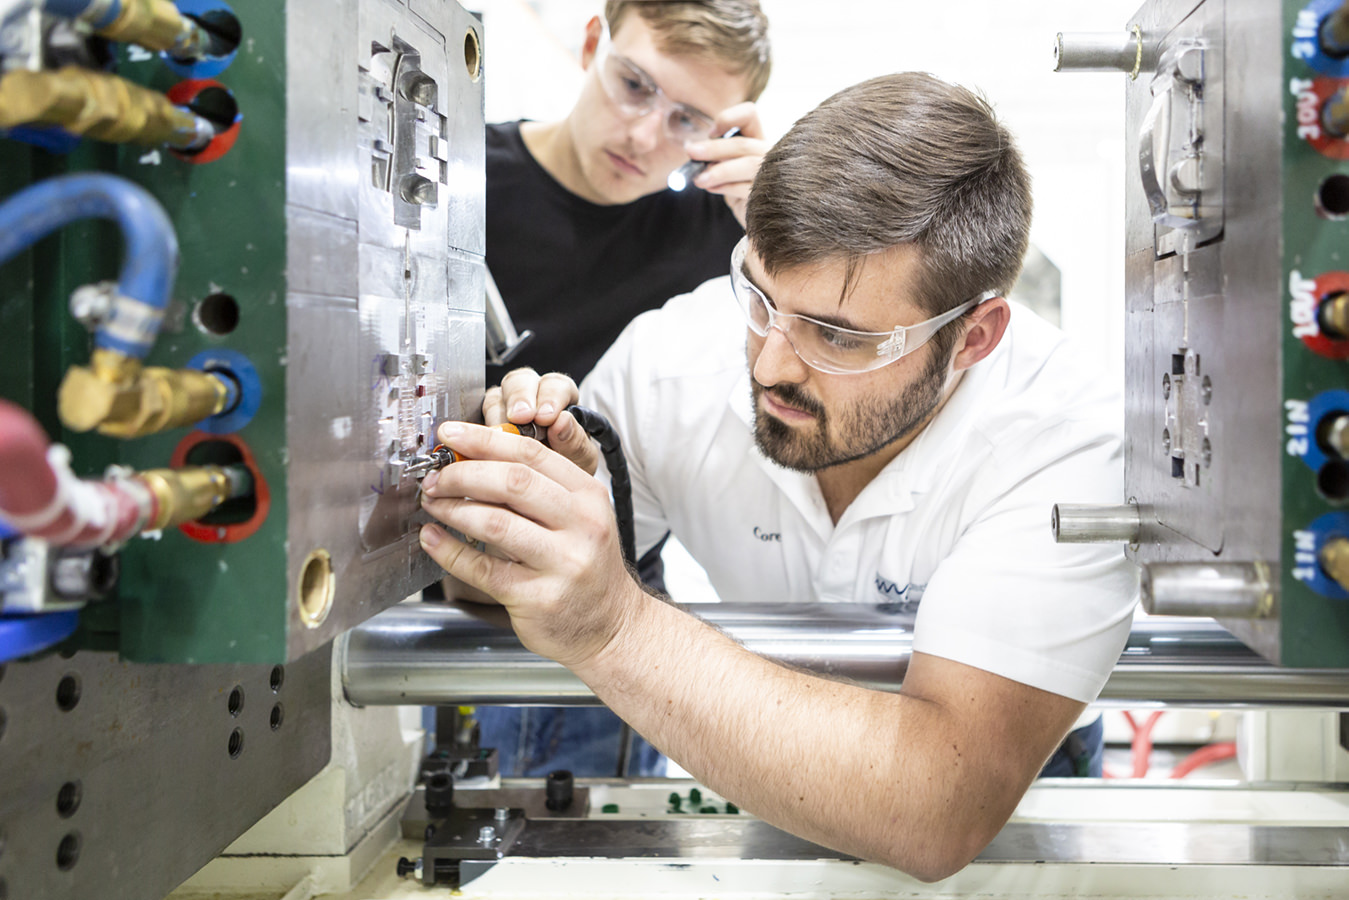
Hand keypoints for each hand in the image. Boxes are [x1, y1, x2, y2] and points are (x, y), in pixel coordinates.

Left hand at [419, 421, 641, 667]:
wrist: (613, 626)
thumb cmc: (588, 567)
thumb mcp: (581, 518)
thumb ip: (540, 489)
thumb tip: (475, 460)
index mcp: (589, 496)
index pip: (531, 454)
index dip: (484, 440)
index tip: (451, 436)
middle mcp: (582, 526)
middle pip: (512, 482)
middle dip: (463, 474)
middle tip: (436, 478)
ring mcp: (562, 563)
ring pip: (495, 522)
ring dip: (453, 509)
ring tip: (433, 504)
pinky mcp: (538, 597)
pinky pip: (483, 568)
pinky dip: (450, 551)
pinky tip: (434, 539)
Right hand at [484, 367, 597, 474]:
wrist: (551, 492)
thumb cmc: (570, 468)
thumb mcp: (580, 459)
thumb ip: (575, 440)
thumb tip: (563, 421)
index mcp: (559, 397)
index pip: (554, 384)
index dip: (550, 396)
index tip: (547, 416)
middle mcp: (529, 397)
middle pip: (519, 381)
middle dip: (519, 397)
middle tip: (520, 417)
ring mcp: (503, 409)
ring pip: (494, 399)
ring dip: (496, 416)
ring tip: (501, 436)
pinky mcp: (483, 426)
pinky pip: (475, 420)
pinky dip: (478, 432)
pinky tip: (483, 444)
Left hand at [685, 102, 768, 227]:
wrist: (759, 220)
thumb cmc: (740, 190)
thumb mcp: (727, 168)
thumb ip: (716, 157)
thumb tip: (692, 149)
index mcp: (756, 139)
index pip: (749, 115)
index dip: (729, 117)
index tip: (712, 132)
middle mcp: (769, 153)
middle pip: (743, 144)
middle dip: (714, 148)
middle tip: (691, 152)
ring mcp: (773, 174)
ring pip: (748, 164)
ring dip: (720, 170)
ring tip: (698, 179)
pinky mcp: (770, 196)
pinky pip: (747, 188)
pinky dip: (726, 187)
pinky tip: (712, 188)